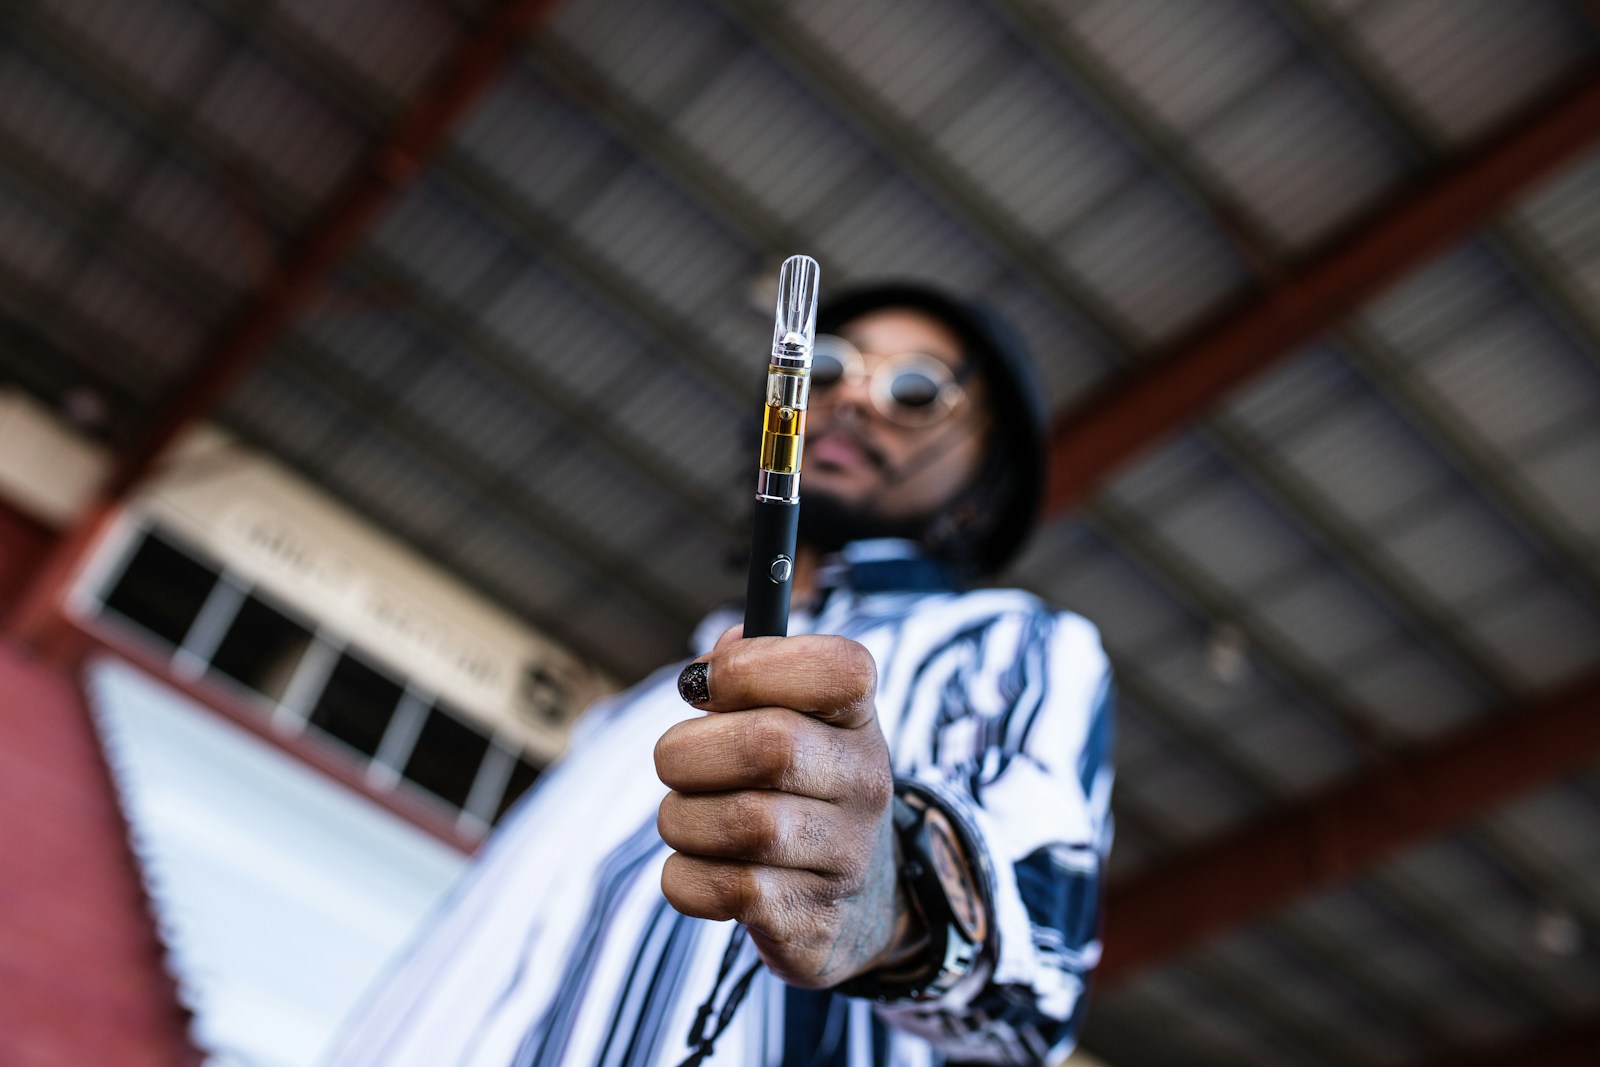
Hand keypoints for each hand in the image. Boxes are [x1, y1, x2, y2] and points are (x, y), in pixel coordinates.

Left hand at [655, 626, 907, 988]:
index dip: (753, 666)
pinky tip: (698, 867)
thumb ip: (750, 672)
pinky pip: (723, 890)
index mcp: (859, 720)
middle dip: (690, 749)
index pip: (839, 669)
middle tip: (671, 760)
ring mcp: (846, 857)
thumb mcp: (792, 720)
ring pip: (740, 824)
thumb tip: (707, 668)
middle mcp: (866, 783)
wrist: (858, 902)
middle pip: (770, 745)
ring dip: (682, 817)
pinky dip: (685, 877)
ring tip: (686, 818)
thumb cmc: (797, 787)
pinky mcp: (813, 921)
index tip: (702, 685)